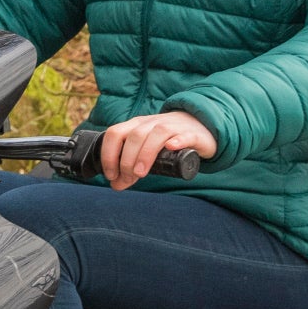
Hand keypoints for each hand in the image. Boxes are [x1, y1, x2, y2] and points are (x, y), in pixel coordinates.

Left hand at [99, 110, 217, 188]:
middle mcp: (152, 123)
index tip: (111, 175)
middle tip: (128, 179)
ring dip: (146, 154)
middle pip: (135, 136)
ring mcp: (173, 126)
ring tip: (141, 173)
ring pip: (157, 134)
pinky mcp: (192, 134)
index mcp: (136, 125)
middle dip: (127, 160)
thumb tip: (115, 185)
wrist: (198, 126)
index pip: (115, 134)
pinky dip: (177, 141)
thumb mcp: (145, 151)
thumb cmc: (166, 141)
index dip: (109, 155)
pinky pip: (184, 135)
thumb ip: (130, 167)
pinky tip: (171, 148)